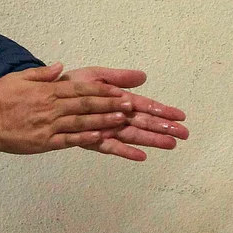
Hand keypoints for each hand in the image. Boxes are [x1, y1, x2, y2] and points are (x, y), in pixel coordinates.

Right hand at [0, 64, 129, 157]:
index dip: (101, 91)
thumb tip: (59, 67)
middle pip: (86, 105)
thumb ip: (42, 73)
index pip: (80, 89)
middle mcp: (51, 107)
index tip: (118, 91)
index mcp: (47, 91)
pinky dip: (85, 138)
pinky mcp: (44, 142)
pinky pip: (68, 140)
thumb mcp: (20, 78)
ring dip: (103, 120)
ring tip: (122, 120)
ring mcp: (48, 125)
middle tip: (129, 105)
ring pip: (81, 122)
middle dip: (109, 105)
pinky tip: (100, 137)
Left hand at [60, 66, 189, 161]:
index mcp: (119, 100)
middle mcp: (116, 116)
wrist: (48, 96)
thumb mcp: (96, 76)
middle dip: (165, 128)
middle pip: (145, 122)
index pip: (146, 106)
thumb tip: (143, 77)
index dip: (163, 110)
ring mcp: (107, 129)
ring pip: (133, 135)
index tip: (180, 116)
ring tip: (170, 144)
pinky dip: (126, 151)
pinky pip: (111, 147)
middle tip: (184, 134)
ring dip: (152, 140)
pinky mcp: (94, 140)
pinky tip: (141, 156)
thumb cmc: (72, 86)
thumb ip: (119, 77)